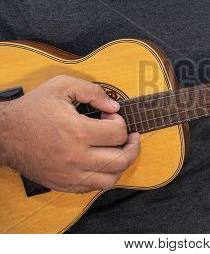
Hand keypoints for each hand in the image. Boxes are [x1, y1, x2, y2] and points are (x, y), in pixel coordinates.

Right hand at [0, 75, 139, 192]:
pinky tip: (102, 162)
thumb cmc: (32, 110)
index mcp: (76, 131)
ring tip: (119, 151)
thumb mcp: (61, 86)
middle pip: (121, 160)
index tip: (110, 118)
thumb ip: (92, 91)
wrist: (4, 135)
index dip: (121, 122)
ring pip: (111, 179)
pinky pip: (94, 188)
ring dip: (121, 164)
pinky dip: (104, 176)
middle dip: (132, 147)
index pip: (118, 133)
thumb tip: (114, 107)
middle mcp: (76, 157)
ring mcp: (70, 174)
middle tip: (131, 138)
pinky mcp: (64, 184)